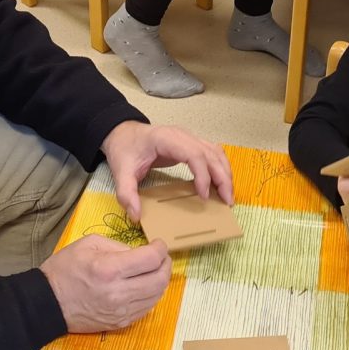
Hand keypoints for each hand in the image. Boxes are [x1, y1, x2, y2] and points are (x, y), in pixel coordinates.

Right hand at [41, 235, 170, 332]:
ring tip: (152, 271)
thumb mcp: (88, 244)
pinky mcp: (120, 323)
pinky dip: (151, 295)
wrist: (47, 304)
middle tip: (161, 257)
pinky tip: (143, 286)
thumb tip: (140, 252)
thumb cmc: (65, 270)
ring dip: (160, 281)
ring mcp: (121, 311)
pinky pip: (147, 308)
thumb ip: (118, 245)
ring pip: (157, 295)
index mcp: (109, 269)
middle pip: (160, 279)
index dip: (161, 249)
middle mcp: (118, 292)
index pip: (151, 259)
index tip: (158, 244)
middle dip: (165, 265)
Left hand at [102, 120, 232, 218]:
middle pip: (211, 154)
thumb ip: (126, 194)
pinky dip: (221, 168)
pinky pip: (213, 154)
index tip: (203, 196)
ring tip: (228, 196)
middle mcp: (182, 136)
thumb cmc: (124, 149)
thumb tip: (136, 215)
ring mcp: (189, 138)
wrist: (122, 133)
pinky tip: (221, 185)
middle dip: (223, 178)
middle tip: (227, 202)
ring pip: (216, 153)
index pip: (194, 154)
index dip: (203, 175)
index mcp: (167, 139)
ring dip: (225, 174)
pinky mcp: (191, 144)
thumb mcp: (120, 171)